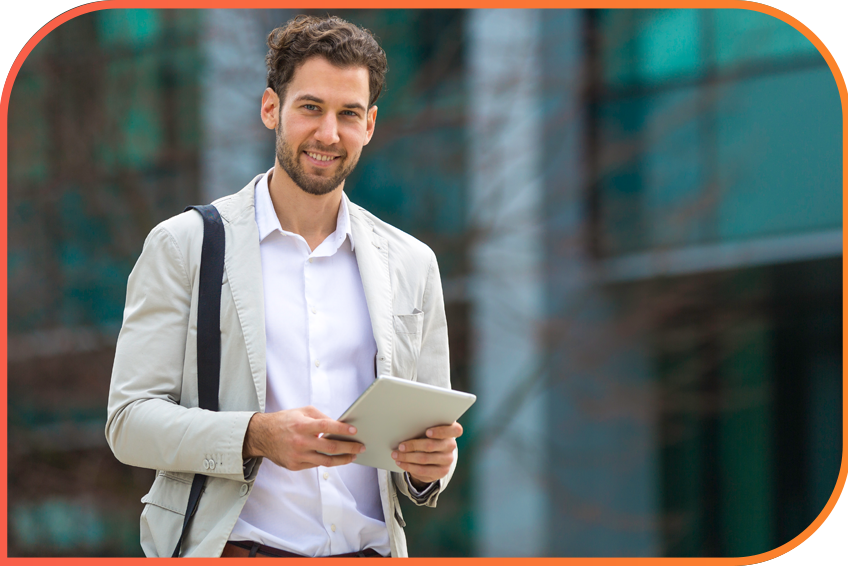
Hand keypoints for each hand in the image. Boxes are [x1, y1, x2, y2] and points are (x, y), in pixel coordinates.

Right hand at [243, 406, 364, 470]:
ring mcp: (298, 456)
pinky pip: (316, 464)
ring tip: (352, 456)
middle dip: (349, 447)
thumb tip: (338, 424)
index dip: (342, 429)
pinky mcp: (295, 465)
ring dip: (342, 459)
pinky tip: (336, 458)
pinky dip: (327, 461)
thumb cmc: (284, 421)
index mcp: (302, 426)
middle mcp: (300, 442)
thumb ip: (320, 417)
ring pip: (326, 461)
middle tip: (360, 447)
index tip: (354, 431)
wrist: (262, 435)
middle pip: (330, 447)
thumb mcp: (302, 412)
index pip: (327, 426)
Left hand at [392, 421, 462, 484]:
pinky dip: (409, 466)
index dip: (441, 431)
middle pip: (432, 445)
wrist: (435, 455)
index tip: (427, 432)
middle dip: (413, 446)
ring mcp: (448, 460)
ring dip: (407, 457)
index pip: (455, 430)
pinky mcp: (442, 472)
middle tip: (400, 446)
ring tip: (396, 455)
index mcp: (452, 431)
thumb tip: (404, 429)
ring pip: (424, 459)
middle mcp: (451, 446)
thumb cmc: (429, 436)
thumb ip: (423, 426)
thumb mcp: (429, 428)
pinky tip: (401, 463)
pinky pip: (423, 470)